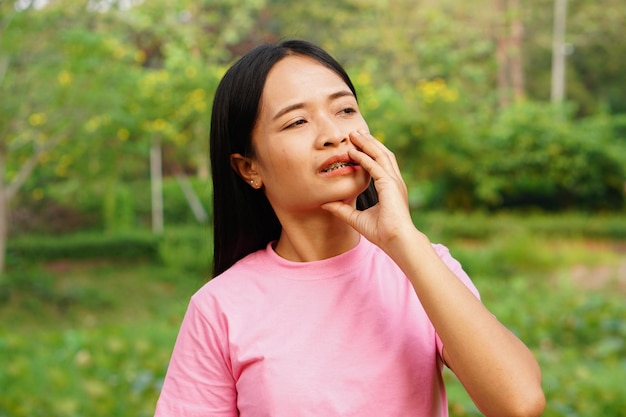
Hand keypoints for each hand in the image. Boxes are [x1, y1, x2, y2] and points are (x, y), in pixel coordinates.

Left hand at [321, 130, 414, 252]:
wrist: (397, 241)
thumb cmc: (382, 233)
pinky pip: (376, 166)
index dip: (369, 152)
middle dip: (368, 142)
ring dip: (367, 143)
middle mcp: (394, 182)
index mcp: (390, 188)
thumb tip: (325, 204)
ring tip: (355, 134)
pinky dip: (364, 158)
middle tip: (355, 132)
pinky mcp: (390, 185)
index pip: (380, 163)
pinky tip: (353, 152)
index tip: (356, 144)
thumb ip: (342, 210)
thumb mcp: (356, 218)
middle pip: (382, 154)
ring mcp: (394, 182)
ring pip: (381, 155)